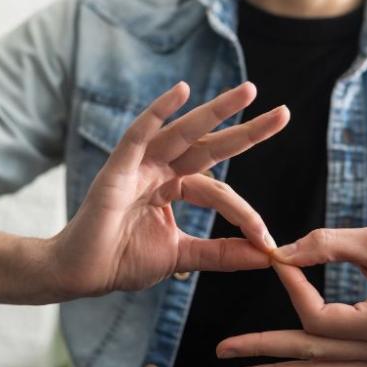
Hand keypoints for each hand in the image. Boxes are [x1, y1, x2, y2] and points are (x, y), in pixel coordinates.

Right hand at [41, 80, 289, 299]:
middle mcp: (159, 171)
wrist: (83, 274)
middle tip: (284, 114)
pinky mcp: (117, 169)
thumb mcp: (183, 255)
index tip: (265, 239)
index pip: (219, 190)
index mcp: (174, 188)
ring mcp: (139, 166)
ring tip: (248, 92)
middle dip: (246, 130)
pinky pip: (139, 135)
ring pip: (183, 133)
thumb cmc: (122, 261)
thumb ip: (222, 253)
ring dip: (216, 111)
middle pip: (209, 145)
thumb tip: (266, 255)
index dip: (243, 213)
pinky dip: (157, 112)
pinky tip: (181, 92)